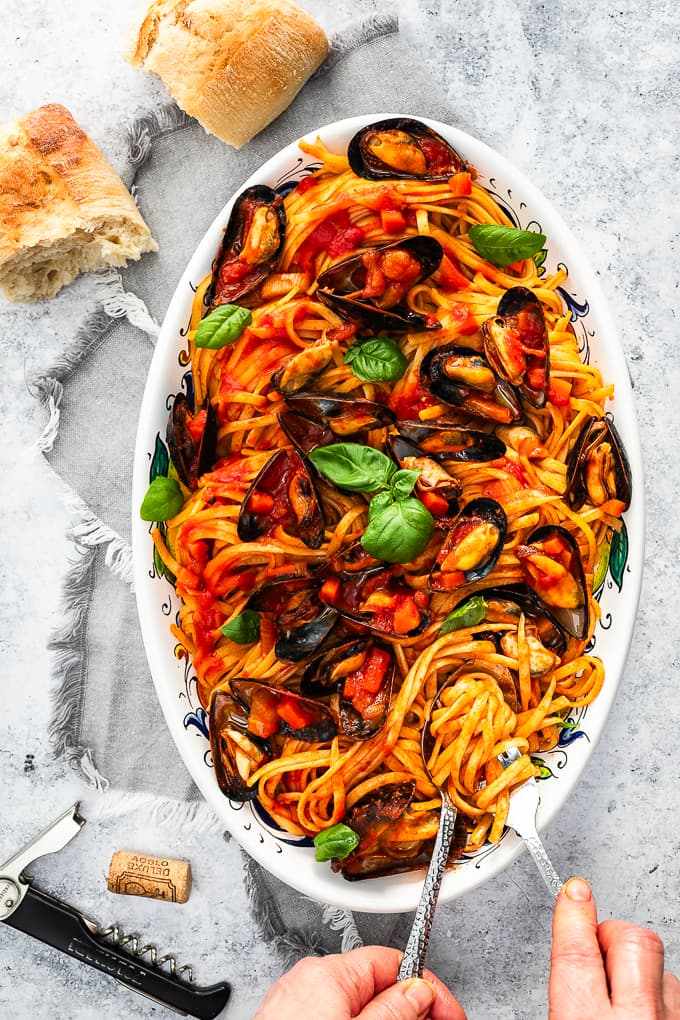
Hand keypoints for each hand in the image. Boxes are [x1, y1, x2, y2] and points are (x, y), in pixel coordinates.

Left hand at [252, 945, 466, 1019]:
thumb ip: (393, 1012)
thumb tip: (419, 991)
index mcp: (328, 974)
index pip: (393, 963)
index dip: (428, 990)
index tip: (449, 1014)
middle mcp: (308, 981)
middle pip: (377, 988)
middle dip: (409, 1013)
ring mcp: (294, 1004)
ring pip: (357, 1009)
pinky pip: (332, 1017)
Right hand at [550, 876, 679, 1017]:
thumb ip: (563, 994)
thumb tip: (564, 947)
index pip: (577, 950)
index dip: (573, 914)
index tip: (573, 892)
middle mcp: (638, 1019)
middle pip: (632, 940)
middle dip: (614, 933)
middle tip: (597, 949)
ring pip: (660, 967)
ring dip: (640, 970)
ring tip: (622, 994)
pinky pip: (675, 995)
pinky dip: (659, 996)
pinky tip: (645, 1012)